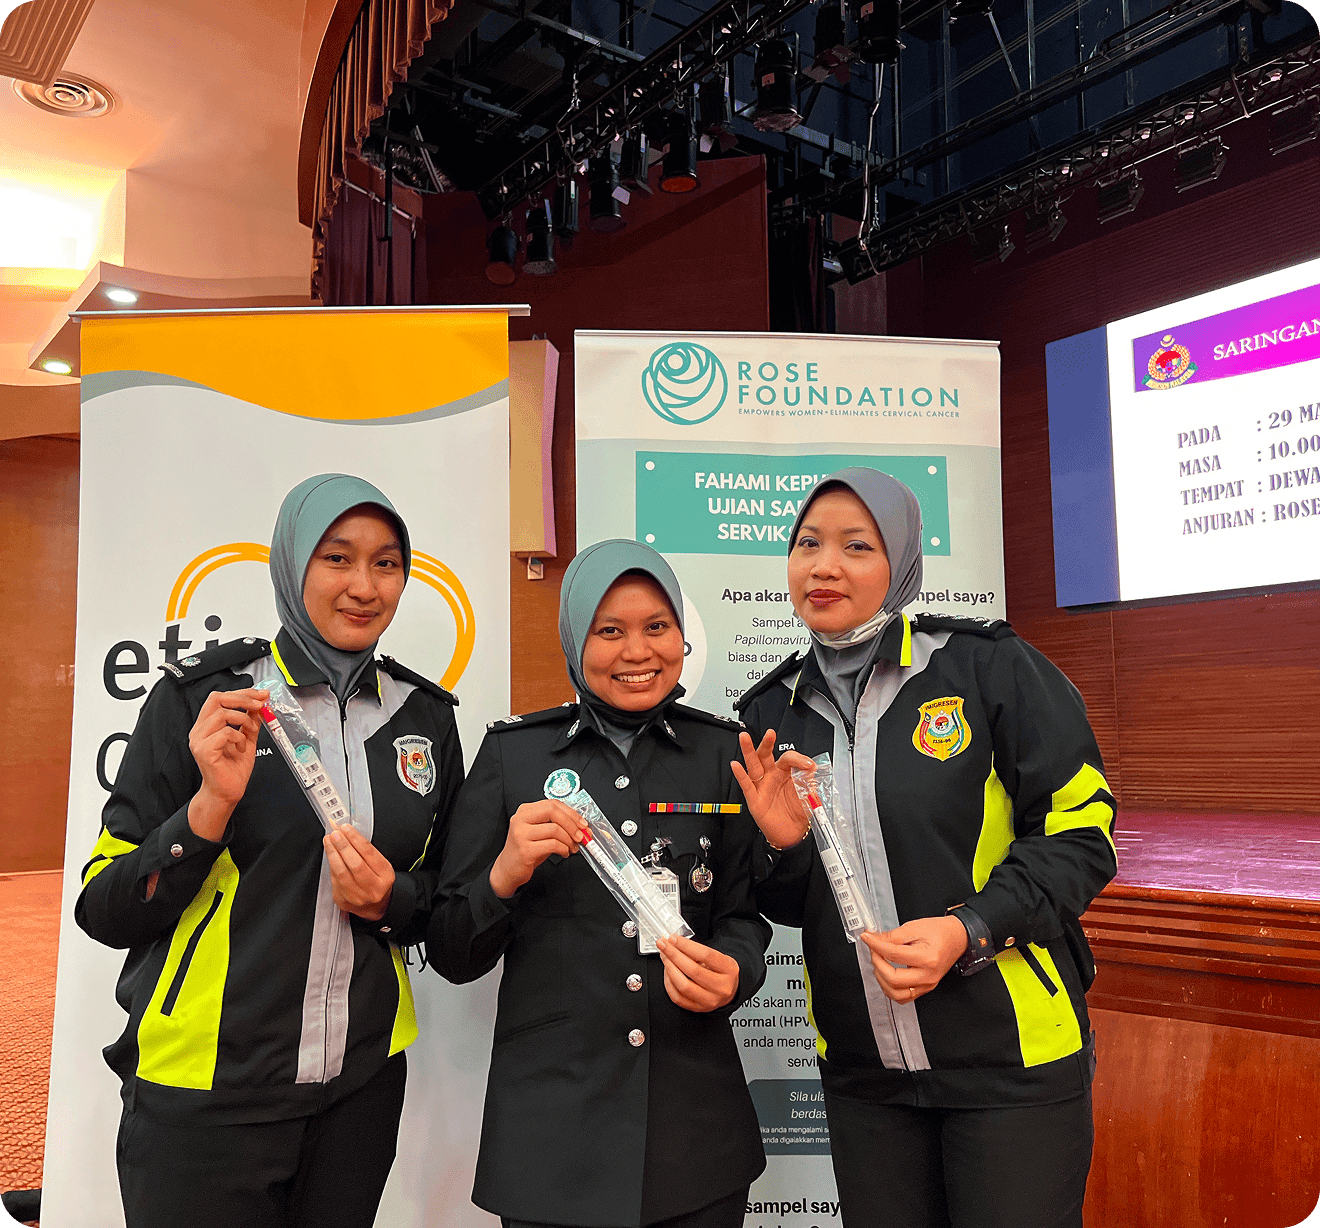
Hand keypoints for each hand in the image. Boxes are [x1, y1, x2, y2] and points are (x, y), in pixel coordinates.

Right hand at [187, 688, 268, 840]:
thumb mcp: (247, 738)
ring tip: (250, 734)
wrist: (227, 791)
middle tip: (260, 705)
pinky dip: (239, 737)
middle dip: (243, 699)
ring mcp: (199, 740)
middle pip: (217, 698)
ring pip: (222, 714)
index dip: (242, 693)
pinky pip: (225, 732)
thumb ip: (250, 721)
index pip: (220, 697)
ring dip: (243, 720)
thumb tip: (259, 704)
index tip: (261, 694)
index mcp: (207, 725)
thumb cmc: (233, 768)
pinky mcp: (204, 750)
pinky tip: (241, 748)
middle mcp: (199, 730)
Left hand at [324, 823, 396, 920]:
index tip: (346, 828)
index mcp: (385, 876)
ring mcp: (357, 897)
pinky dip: (331, 865)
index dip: (356, 839)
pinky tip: (330, 855)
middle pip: (355, 864)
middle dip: (343, 846)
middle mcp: (373, 888)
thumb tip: (347, 834)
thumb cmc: (377, 881)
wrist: (375, 907)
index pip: (369, 853)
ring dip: (333, 854)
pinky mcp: (343, 900)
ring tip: (329, 841)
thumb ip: (366, 852)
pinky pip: (334, 880)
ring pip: (341, 873)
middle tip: (335, 833)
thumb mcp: (380, 866)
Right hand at [489, 800, 585, 898]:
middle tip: (581, 835)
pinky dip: (563, 849)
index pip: (552, 804)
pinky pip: (552, 845)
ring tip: (573, 847)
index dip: (571, 813)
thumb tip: (580, 825)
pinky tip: (564, 853)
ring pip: (555, 829)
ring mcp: (521, 834)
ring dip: (569, 840)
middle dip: (572, 824)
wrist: (508, 869)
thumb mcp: (539, 831)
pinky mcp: (525, 850)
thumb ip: (555, 823)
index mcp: (525, 811)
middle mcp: (521, 819)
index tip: (582, 823)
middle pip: (553, 812)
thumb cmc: (526, 849)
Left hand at [655, 935, 739, 1011]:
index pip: (706, 955)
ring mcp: (710, 1000)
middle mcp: (721, 987)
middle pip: (693, 970)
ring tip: (664, 956)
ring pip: (684, 986)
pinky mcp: (698, 1008)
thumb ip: (699, 951)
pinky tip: (667, 972)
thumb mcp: (719, 956)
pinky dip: (669, 983)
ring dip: (669, 968)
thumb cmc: (722, 971)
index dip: (687, 946)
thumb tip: (675, 943)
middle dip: (674, 955)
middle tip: (664, 945)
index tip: (674, 939)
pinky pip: (678, 997)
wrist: (729, 990)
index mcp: (729, 970)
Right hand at [730, 730, 815, 850]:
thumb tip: (812, 768)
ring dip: (749, 751)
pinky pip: (746, 785)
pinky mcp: (755, 799)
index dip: (799, 759)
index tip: (809, 766)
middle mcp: (771, 777)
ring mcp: (762, 787)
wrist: (793, 834)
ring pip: (753, 765)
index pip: (788, 759)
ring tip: (744, 738)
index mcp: (785, 773)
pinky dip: (740, 775)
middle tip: (770, 734)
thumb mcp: (809, 794)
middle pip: (766, 756)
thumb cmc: (799, 812)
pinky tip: (736, 765)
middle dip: (767, 744)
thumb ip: (810, 781)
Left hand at [859, 916, 968, 1002]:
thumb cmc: (940, 932)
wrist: (958, 938)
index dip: (876, 945)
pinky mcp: (925, 988)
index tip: (867, 938)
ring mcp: (927, 985)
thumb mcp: (914, 927)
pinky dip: (891, 988)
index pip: (893, 955)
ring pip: (896, 994)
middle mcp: (928, 976)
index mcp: (927, 958)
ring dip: (882, 980)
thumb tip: (874, 939)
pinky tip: (887, 974)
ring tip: (879, 963)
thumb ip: (892, 936)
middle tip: (874, 950)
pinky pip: (903, 997)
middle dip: (877, 964)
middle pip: (893, 979)